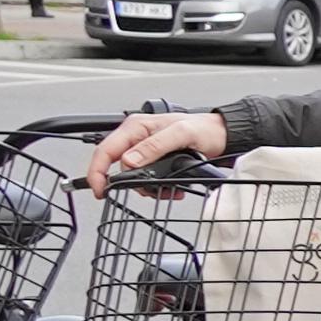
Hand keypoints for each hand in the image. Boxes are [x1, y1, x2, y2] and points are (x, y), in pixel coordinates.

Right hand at [86, 108, 221, 190]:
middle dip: (130, 183)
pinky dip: (157, 187)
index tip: (100, 190)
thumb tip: (130, 161)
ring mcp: (145, 149)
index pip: (105, 150)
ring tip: (167, 191)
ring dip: (148, 187)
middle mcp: (137, 137)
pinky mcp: (156, 159)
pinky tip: (171, 189)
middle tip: (147, 193)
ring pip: (133, 175)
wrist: (222, 134)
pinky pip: (147, 177)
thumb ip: (154, 146)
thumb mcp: (181, 134)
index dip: (98, 171)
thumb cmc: (204, 129)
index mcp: (136, 127)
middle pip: (117, 166)